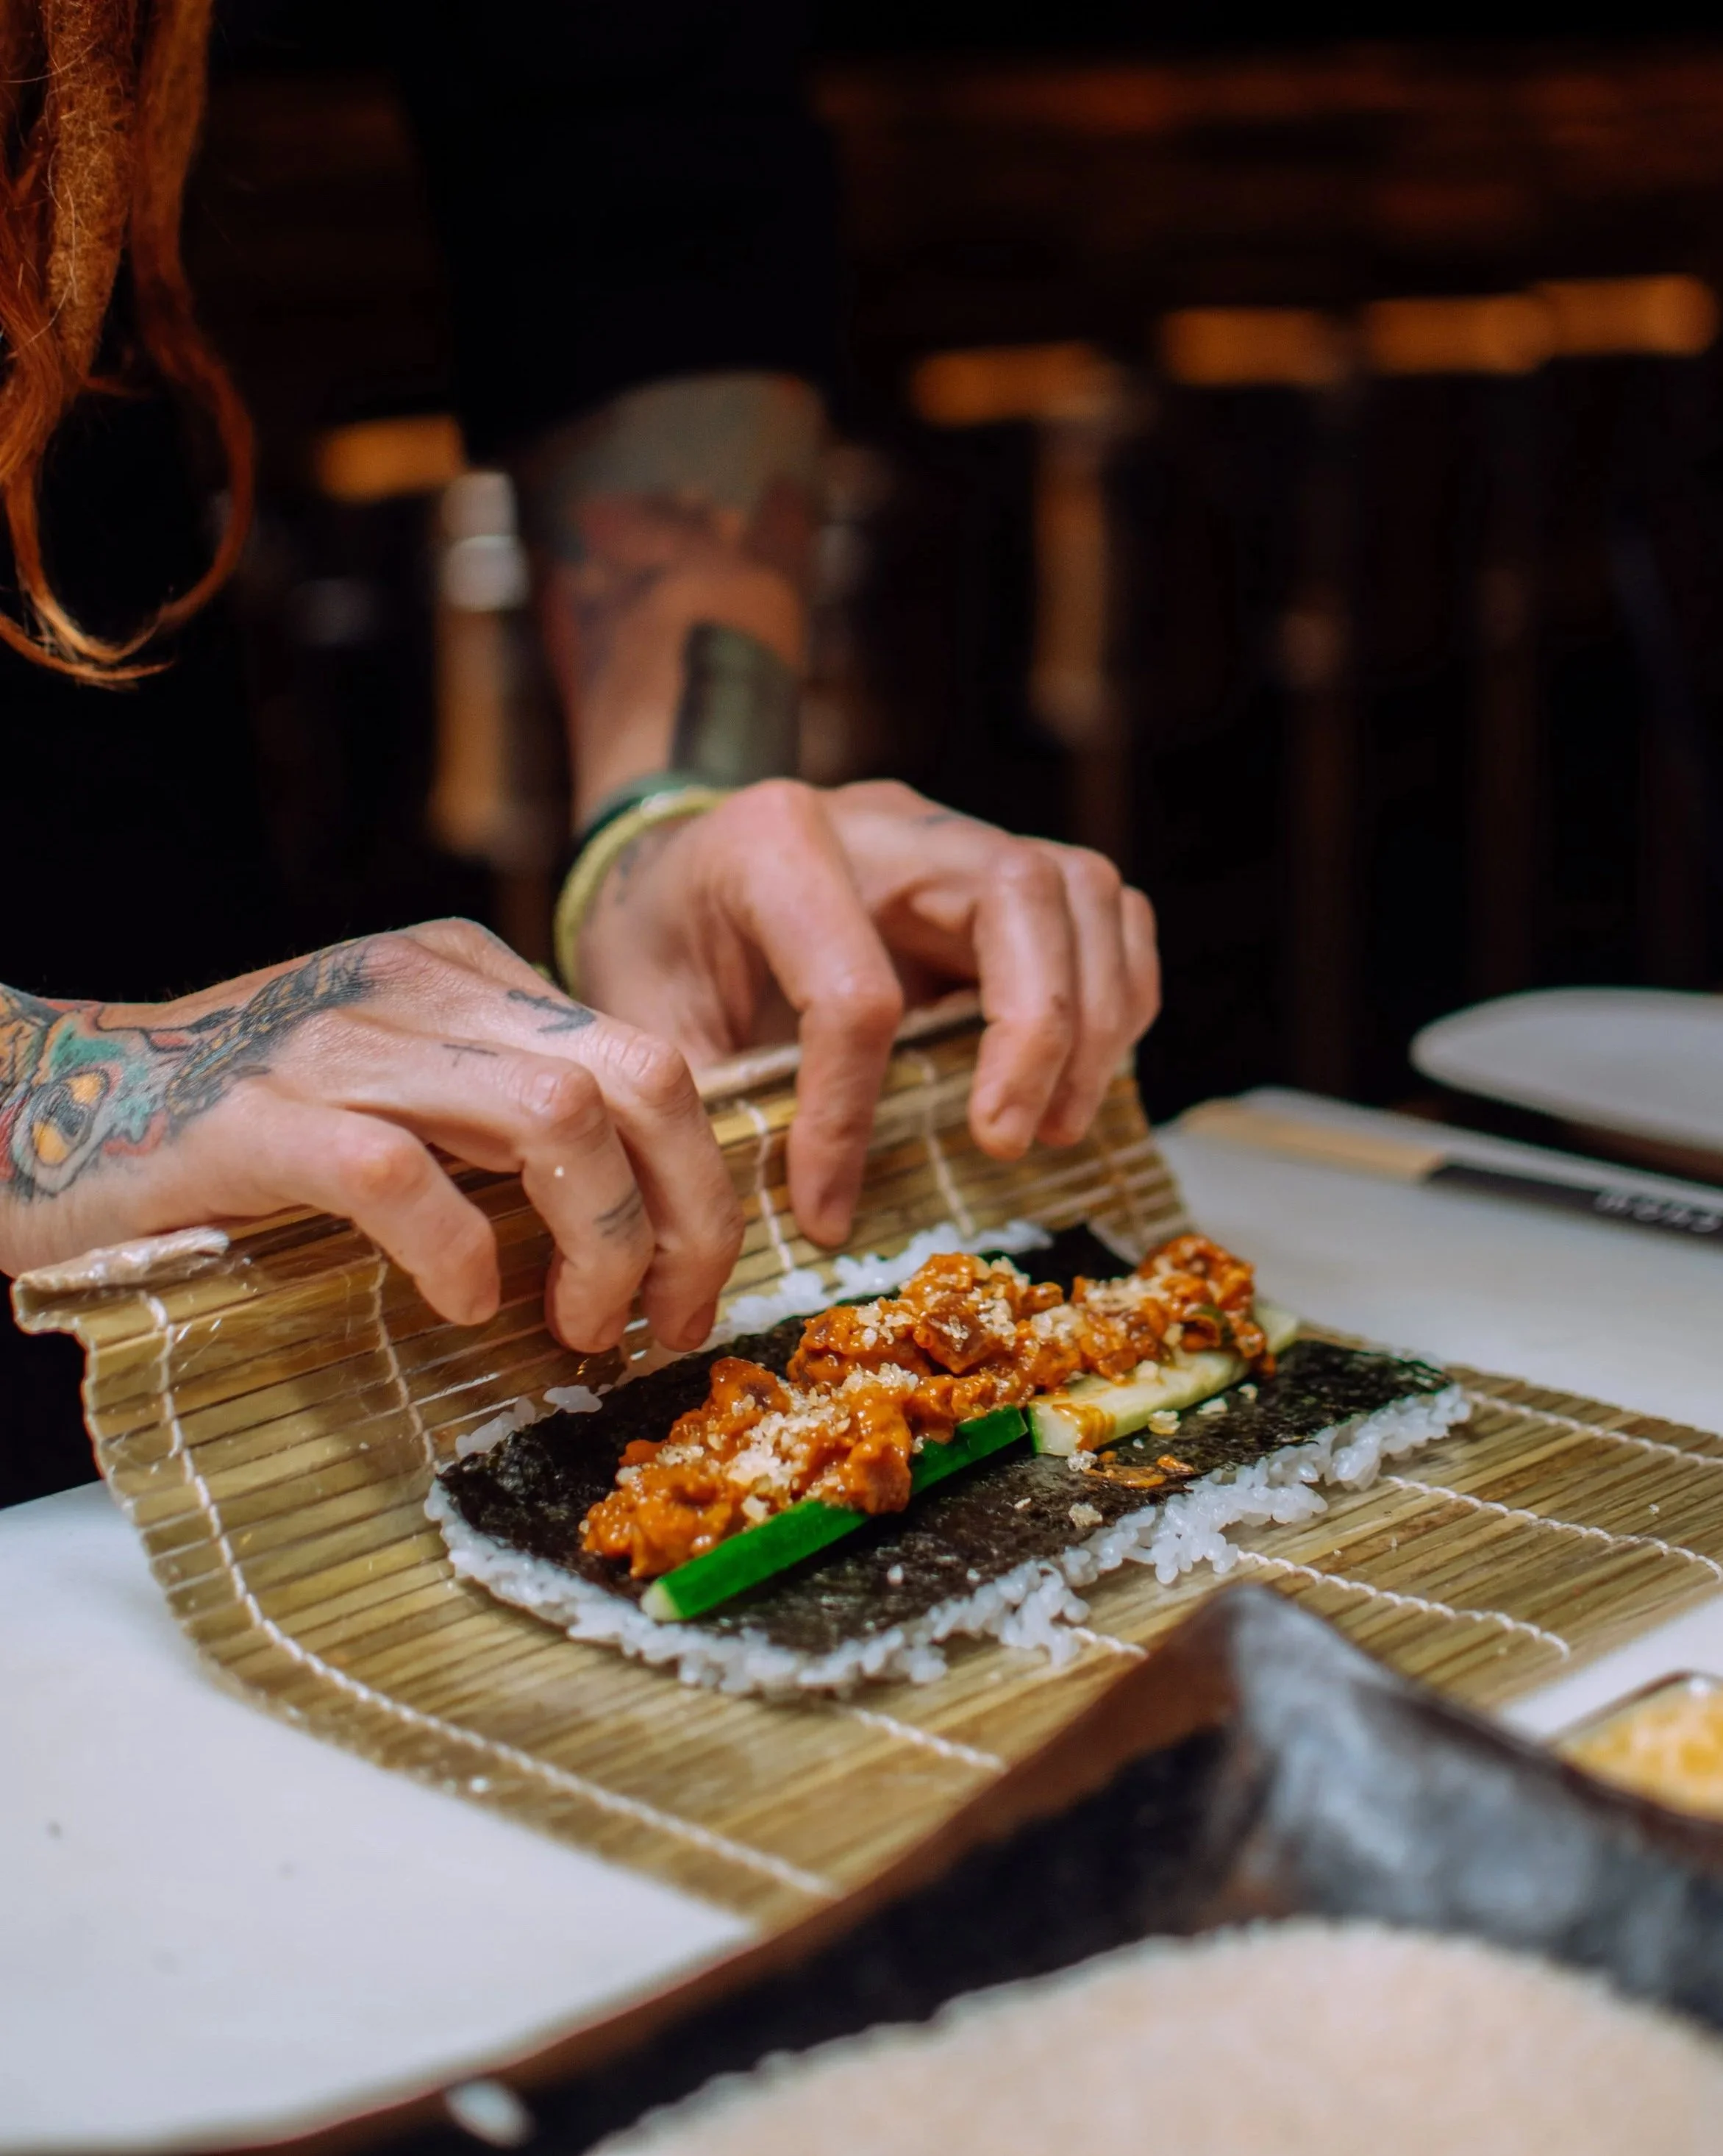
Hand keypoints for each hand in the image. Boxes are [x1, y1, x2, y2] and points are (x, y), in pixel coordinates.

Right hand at [0, 921, 742, 1350]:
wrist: (39, 1104)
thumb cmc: (242, 1124)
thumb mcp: (401, 1089)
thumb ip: (503, 1117)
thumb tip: (635, 1218)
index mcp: (469, 975)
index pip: (652, 1064)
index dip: (701, 1189)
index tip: (690, 1292)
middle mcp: (421, 987)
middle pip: (641, 1080)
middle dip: (686, 1218)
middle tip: (660, 1321)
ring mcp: (338, 1043)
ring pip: (556, 1116)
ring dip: (597, 1242)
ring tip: (569, 1323)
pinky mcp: (253, 1119)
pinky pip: (401, 1176)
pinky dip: (456, 1253)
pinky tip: (459, 1302)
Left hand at [577, 779, 1160, 1246]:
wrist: (667, 868)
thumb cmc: (657, 942)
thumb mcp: (642, 1019)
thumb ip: (704, 1104)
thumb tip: (765, 1224)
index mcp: (773, 842)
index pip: (852, 988)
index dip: (845, 1116)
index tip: (826, 1209)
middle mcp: (882, 819)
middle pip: (1018, 893)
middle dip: (1034, 1032)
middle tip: (1004, 1143)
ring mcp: (952, 836)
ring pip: (1081, 892)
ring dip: (1093, 1019)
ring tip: (1053, 1125)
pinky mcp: (997, 870)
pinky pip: (1103, 910)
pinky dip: (1116, 992)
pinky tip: (1077, 1076)